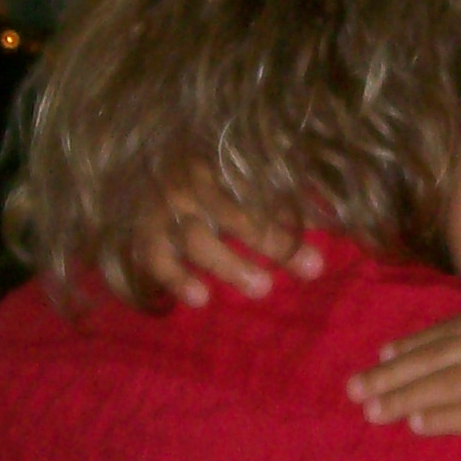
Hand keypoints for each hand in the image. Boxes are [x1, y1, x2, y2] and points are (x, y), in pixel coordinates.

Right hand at [126, 168, 324, 308]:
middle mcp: (190, 181)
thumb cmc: (202, 178)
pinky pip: (156, 258)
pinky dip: (177, 278)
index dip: (291, 219)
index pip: (261, 191)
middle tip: (310, 268)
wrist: (136, 172)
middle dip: (274, 242)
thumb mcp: (238, 178)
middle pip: (236, 213)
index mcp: (219, 161)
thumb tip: (323, 223)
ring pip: (198, 239)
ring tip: (262, 288)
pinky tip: (200, 298)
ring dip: (231, 264)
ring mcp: (162, 208)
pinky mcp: (142, 234)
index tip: (317, 250)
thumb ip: (278, 201)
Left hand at [348, 276, 460, 433]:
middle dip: (392, 373)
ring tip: (371, 409)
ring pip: (445, 387)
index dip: (415, 343)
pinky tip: (415, 423)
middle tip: (355, 387)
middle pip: (436, 358)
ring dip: (404, 398)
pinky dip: (442, 418)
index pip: (451, 330)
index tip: (384, 353)